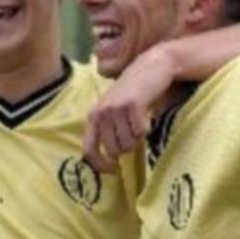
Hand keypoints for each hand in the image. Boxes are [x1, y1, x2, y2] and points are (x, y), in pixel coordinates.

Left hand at [83, 46, 175, 172]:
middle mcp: (100, 113)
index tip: (114, 171)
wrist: (150, 67)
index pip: (89, 150)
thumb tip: (111, 160)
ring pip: (129, 144)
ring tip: (139, 120)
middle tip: (134, 132)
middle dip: (128, 147)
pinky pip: (141, 132)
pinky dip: (146, 127)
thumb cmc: (134, 92)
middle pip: (114, 151)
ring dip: (138, 137)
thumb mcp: (114, 109)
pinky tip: (146, 114)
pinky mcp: (131, 105)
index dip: (100, 165)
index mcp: (93, 116)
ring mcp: (115, 108)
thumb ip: (108, 130)